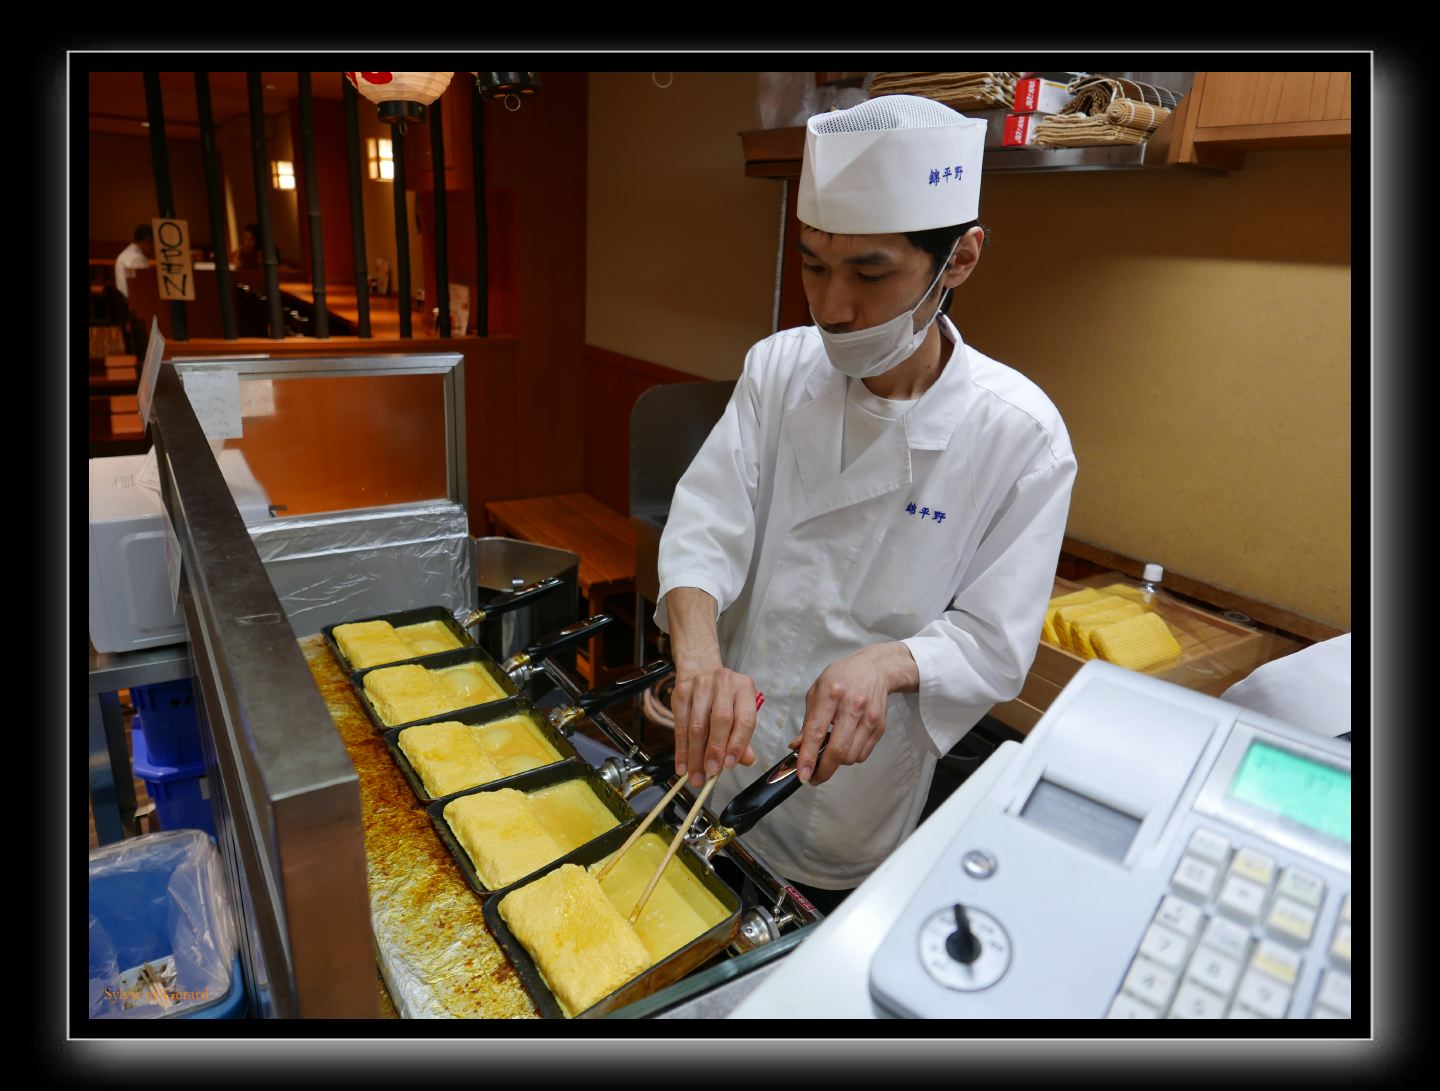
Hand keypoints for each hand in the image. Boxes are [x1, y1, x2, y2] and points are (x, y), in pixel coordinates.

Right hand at [671, 661, 758, 787]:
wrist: (701, 673)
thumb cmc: (725, 700)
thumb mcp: (739, 713)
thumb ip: (744, 738)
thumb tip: (747, 760)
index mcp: (745, 688)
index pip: (745, 720)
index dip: (737, 745)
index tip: (728, 765)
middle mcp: (724, 682)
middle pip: (720, 721)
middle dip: (714, 751)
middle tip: (710, 772)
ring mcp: (701, 684)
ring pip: (697, 726)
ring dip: (696, 755)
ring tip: (696, 775)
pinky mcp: (682, 691)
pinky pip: (680, 725)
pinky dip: (681, 749)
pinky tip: (683, 765)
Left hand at [790, 643, 917, 784]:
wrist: (875, 668)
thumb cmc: (842, 677)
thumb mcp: (817, 691)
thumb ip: (807, 721)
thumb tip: (797, 747)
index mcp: (831, 694)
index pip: (816, 731)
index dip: (808, 757)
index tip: (802, 774)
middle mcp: (852, 706)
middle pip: (838, 750)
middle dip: (824, 771)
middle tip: (813, 776)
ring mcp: (869, 718)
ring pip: (851, 757)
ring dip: (837, 762)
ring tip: (829, 751)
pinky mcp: (879, 727)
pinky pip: (862, 754)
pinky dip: (850, 757)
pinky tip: (844, 744)